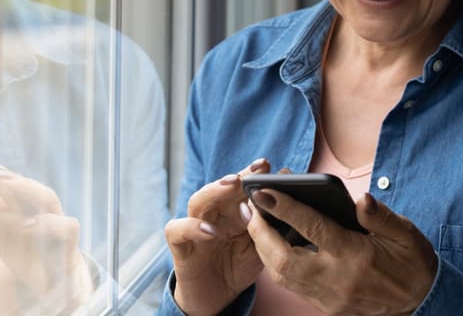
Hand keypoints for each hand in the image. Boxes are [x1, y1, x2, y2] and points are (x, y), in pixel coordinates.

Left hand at [0, 156, 92, 311]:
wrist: (53, 283)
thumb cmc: (26, 255)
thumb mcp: (2, 235)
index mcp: (23, 205)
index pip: (7, 181)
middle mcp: (41, 208)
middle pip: (26, 184)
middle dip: (4, 175)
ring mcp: (57, 222)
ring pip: (47, 197)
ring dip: (25, 190)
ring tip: (3, 186)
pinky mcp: (70, 241)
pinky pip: (67, 225)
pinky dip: (49, 224)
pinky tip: (28, 225)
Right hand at [164, 158, 270, 315]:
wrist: (215, 297)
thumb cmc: (237, 266)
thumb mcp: (259, 248)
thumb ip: (267, 228)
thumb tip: (285, 204)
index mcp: (231, 211)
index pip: (240, 187)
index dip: (252, 174)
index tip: (267, 166)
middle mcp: (212, 214)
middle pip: (220, 189)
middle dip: (238, 176)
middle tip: (254, 170)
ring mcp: (194, 228)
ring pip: (198, 201)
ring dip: (215, 191)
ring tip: (232, 184)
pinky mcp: (180, 247)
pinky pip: (178, 231)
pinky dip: (192, 227)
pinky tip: (211, 230)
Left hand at [247, 190, 437, 315]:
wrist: (422, 301)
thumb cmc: (412, 261)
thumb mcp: (405, 233)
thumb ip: (380, 216)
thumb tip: (360, 199)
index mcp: (356, 255)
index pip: (313, 228)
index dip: (285, 208)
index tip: (264, 191)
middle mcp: (338, 279)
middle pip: (285, 259)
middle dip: (261, 232)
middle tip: (250, 207)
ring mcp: (330, 297)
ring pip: (283, 276)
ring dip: (264, 249)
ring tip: (255, 223)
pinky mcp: (327, 307)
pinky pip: (293, 286)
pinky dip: (277, 265)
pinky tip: (273, 245)